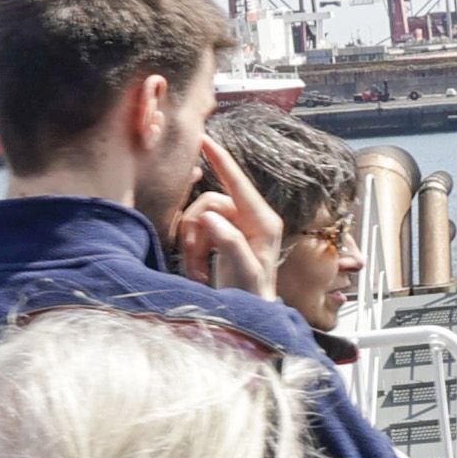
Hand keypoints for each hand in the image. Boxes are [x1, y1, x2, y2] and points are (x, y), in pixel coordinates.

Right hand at [170, 136, 276, 295]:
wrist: (249, 319)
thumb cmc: (253, 299)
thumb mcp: (245, 273)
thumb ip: (229, 243)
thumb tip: (209, 217)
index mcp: (264, 222)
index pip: (238, 183)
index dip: (221, 160)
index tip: (204, 139)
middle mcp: (251, 219)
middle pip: (208, 204)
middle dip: (194, 231)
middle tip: (193, 262)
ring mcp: (236, 227)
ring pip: (199, 218)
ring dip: (192, 246)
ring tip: (198, 273)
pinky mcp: (223, 237)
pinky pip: (197, 231)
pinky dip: (192, 252)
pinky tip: (199, 272)